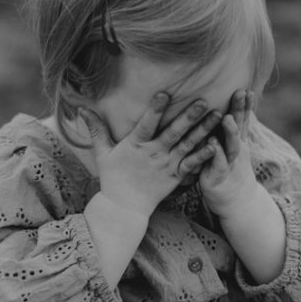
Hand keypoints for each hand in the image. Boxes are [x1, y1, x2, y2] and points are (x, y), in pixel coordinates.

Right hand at [80, 93, 221, 217]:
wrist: (124, 208)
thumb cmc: (113, 177)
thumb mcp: (102, 152)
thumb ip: (96, 129)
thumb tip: (81, 108)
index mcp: (135, 145)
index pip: (146, 125)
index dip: (155, 110)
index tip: (165, 94)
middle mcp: (153, 154)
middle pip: (173, 133)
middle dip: (188, 117)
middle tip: (204, 101)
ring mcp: (167, 165)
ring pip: (187, 145)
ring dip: (203, 130)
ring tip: (218, 115)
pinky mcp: (176, 176)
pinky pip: (192, 164)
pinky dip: (204, 155)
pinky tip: (216, 144)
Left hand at [199, 90, 258, 218]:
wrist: (238, 205)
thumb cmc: (230, 175)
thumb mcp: (232, 154)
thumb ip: (228, 135)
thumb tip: (224, 113)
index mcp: (237, 144)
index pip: (243, 121)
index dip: (244, 105)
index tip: (246, 88)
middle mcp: (236, 152)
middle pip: (240, 128)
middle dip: (240, 110)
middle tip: (241, 92)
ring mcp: (229, 164)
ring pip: (231, 146)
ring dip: (230, 132)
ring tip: (227, 118)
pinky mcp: (218, 178)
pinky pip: (218, 164)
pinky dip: (216, 153)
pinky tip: (212, 142)